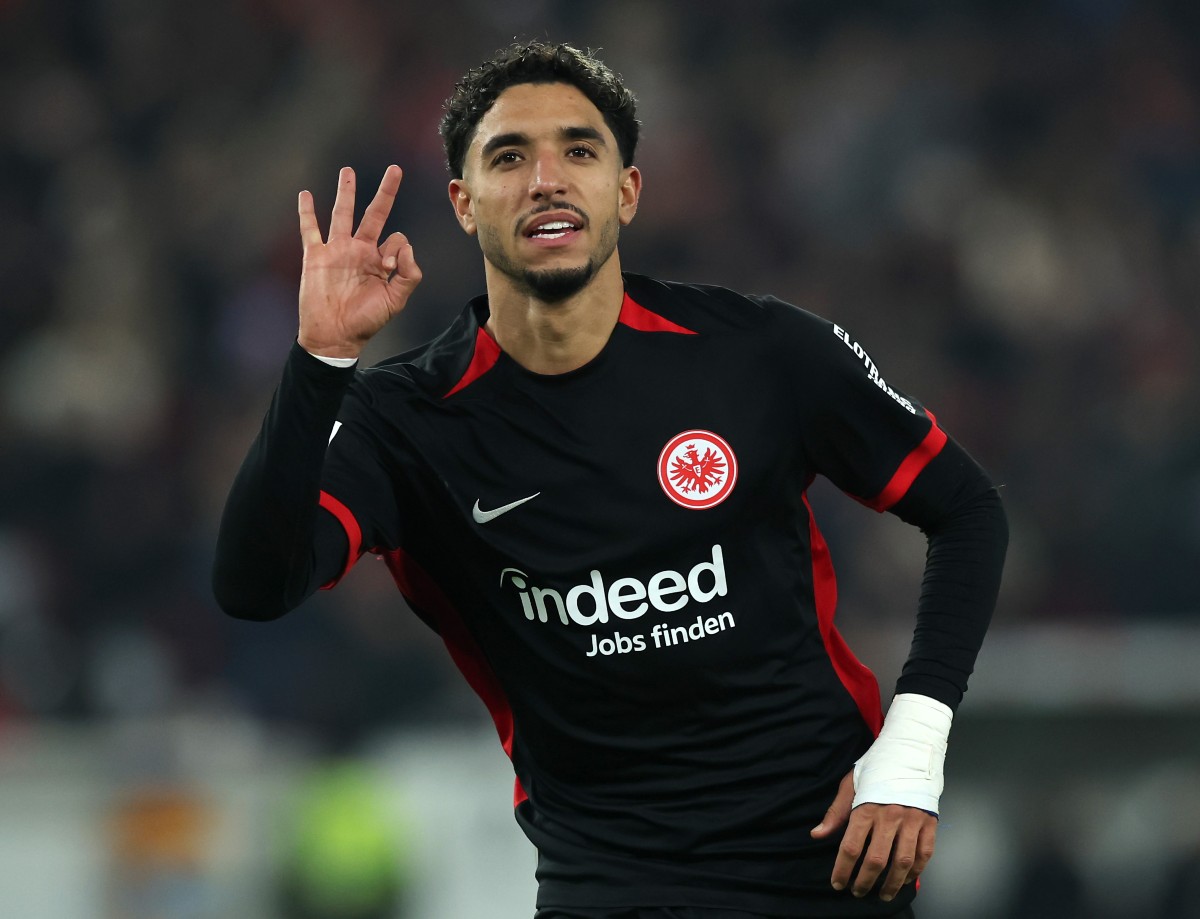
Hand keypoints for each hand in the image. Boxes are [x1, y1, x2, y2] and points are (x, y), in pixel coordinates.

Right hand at [297, 165, 422, 358]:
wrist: (334, 336)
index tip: (389, 267)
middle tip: (395, 169)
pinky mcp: (315, 256)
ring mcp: (336, 251)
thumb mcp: (395, 301)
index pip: (396, 237)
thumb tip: (406, 247)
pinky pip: (309, 229)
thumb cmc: (365, 322)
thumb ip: (409, 275)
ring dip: (346, 192)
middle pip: (374, 214)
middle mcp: (359, 251)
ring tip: (348, 170)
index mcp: (380, 260)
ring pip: (342, 214)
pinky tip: (306, 194)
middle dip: (385, 192)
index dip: (398, 247)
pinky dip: (306, 212)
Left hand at [810, 770, 936, 900]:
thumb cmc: (876, 768)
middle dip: (865, 881)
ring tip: (883, 895)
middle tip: (857, 892)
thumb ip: (835, 812)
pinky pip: (924, 854)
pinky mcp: (929, 823)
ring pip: (903, 862)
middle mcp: (889, 816)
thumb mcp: (850, 784)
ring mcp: (912, 820)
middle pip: (876, 859)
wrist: (910, 751)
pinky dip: (916, 872)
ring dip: (892, 883)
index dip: (843, 869)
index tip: (837, 883)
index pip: (851, 846)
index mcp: (866, 807)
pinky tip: (905, 880)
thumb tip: (817, 834)